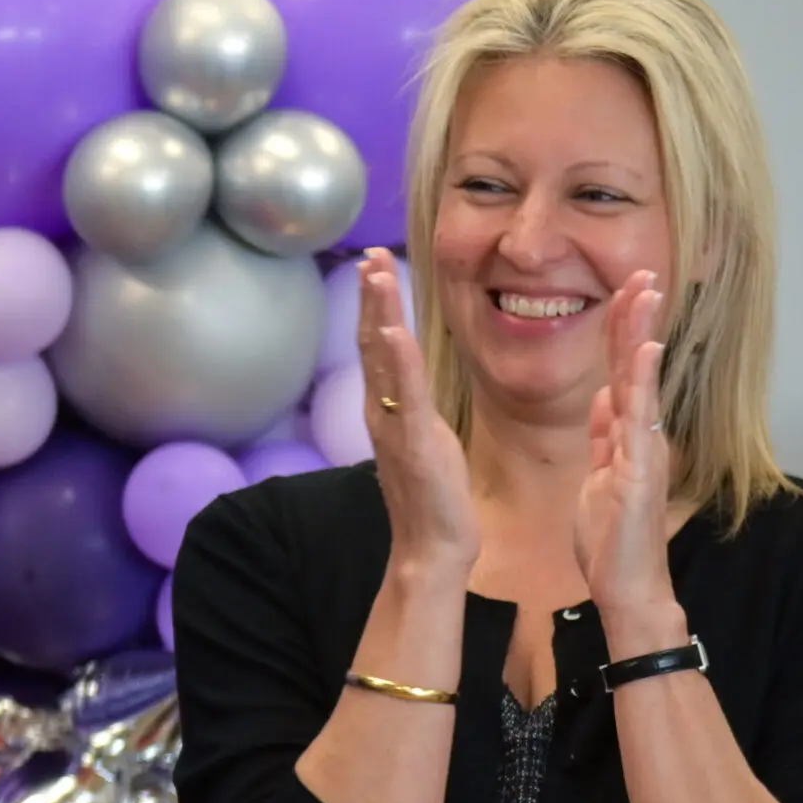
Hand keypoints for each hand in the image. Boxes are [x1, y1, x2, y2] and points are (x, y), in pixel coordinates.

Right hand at [354, 248, 477, 580]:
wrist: (431, 549)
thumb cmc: (433, 497)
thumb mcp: (425, 438)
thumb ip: (412, 405)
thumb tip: (409, 379)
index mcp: (388, 409)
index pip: (377, 346)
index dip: (374, 304)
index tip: (375, 263)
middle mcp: (382, 414)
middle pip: (371, 343)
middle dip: (371, 296)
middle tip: (369, 253)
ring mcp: (394, 428)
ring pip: (382, 361)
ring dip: (378, 314)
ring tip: (375, 274)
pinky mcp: (414, 446)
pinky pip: (404, 398)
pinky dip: (397, 362)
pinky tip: (393, 332)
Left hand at [570, 274, 685, 644]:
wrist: (627, 585)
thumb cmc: (613, 537)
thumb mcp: (601, 476)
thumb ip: (606, 436)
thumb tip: (606, 398)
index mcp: (628, 435)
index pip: (622, 373)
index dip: (621, 331)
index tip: (624, 289)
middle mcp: (643, 436)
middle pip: (635, 367)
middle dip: (636, 318)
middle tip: (641, 270)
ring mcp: (645, 450)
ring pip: (642, 383)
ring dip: (641, 336)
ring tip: (645, 291)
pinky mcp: (641, 471)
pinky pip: (641, 421)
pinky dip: (643, 384)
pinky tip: (645, 352)